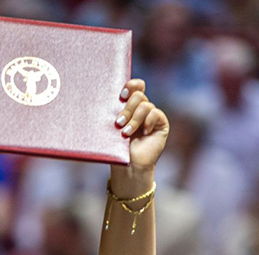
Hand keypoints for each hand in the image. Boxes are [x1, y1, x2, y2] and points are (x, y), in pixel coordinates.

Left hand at [109, 79, 169, 195]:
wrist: (128, 165)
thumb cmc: (116, 147)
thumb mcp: (111, 126)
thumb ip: (110, 111)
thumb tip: (97, 97)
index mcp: (129, 105)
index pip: (136, 85)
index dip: (131, 85)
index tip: (121, 94)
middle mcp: (142, 108)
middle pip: (139, 94)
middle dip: (127, 108)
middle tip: (118, 123)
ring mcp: (152, 116)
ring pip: (145, 105)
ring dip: (134, 119)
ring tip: (125, 133)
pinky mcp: (161, 123)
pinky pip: (156, 113)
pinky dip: (147, 122)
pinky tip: (144, 133)